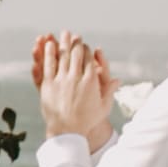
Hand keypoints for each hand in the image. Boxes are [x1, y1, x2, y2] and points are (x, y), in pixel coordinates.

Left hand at [31, 33, 113, 147]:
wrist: (67, 132)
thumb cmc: (87, 121)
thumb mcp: (103, 108)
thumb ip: (109, 91)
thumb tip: (118, 80)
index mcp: (91, 82)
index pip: (89, 60)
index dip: (87, 50)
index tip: (85, 44)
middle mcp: (76, 78)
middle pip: (77, 55)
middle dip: (76, 43)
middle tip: (74, 35)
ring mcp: (62, 81)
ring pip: (63, 57)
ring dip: (63, 43)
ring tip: (63, 34)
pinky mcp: (49, 85)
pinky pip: (49, 65)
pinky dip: (49, 53)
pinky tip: (49, 44)